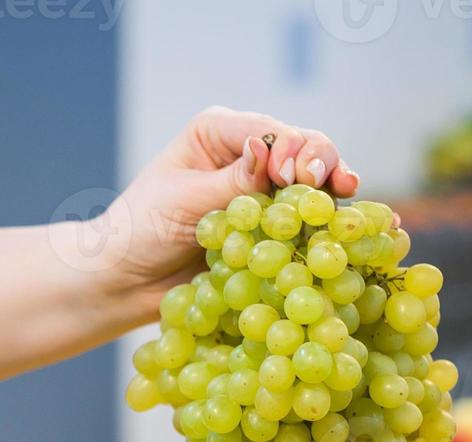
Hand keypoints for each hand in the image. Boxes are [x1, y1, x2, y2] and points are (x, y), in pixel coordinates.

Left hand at [99, 106, 359, 320]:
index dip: (291, 148)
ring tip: (347, 194)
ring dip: (328, 191)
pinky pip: (301, 221)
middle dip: (320, 162)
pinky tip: (343, 227)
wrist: (125, 282)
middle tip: (333, 183)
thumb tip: (268, 149)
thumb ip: (232, 181)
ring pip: (308, 183)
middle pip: (300, 148)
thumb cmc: (140, 231)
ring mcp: (259, 193)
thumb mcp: (184, 201)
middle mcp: (244, 156)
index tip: (290, 176)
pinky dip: (322, 223)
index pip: (270, 129)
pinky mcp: (266, 229)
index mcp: (218, 133)